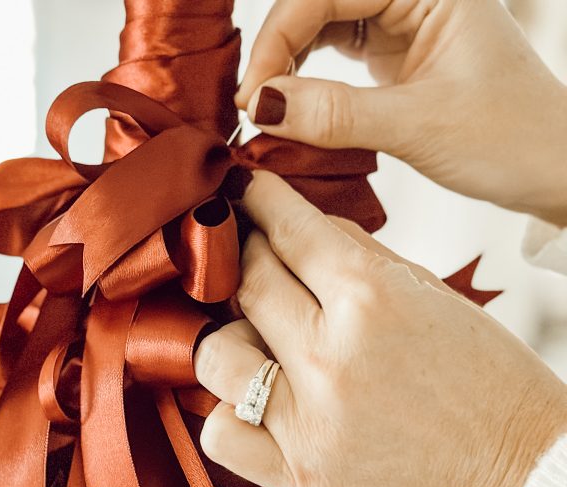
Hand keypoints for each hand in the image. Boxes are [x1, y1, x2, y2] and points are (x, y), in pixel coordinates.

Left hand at [194, 172, 566, 486]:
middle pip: (247, 284)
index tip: (245, 193)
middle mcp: (330, 354)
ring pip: (216, 356)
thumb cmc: (484, 382)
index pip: (289, 229)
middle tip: (252, 261)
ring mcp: (308, 419)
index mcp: (371, 297)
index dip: (260, 203)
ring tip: (258, 345)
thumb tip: (299, 228)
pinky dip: (228, 415)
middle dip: (246, 261)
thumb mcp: (433, 296)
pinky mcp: (298, 475)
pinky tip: (256, 408)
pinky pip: (220, 434)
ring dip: (230, 339)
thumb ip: (363, 258)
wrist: (516, 470)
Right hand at [235, 0, 566, 226]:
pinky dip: (309, 84)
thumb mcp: (418, 125)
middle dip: (279, 52)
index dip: (280, 39)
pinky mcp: (397, 55)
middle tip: (251, 109)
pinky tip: (292, 112)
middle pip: (319, 5)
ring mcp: (404, 22)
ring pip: (323, 28)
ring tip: (265, 113)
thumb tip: (261, 107)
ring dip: (289, 67)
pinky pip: (336, 57)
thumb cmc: (511, 137)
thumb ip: (336, 114)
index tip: (252, 96)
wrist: (550, 169)